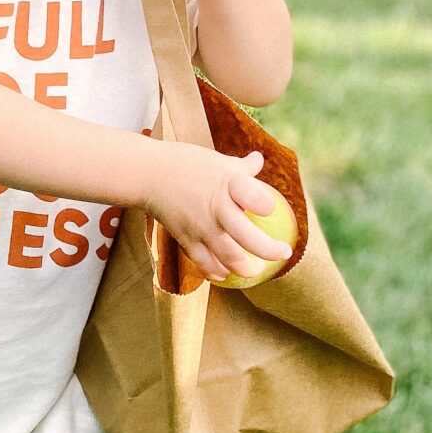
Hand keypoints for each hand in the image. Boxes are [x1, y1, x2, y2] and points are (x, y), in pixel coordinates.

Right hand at [145, 143, 290, 283]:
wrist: (148, 174)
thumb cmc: (187, 163)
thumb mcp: (218, 160)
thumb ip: (242, 166)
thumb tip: (260, 159)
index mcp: (229, 183)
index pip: (256, 197)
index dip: (266, 204)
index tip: (269, 208)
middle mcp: (217, 207)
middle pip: (248, 237)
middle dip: (269, 250)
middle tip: (283, 253)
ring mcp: (201, 226)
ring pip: (229, 256)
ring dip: (246, 268)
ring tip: (256, 270)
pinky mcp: (186, 238)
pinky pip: (205, 263)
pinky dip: (217, 271)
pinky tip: (225, 273)